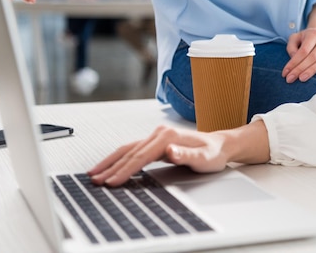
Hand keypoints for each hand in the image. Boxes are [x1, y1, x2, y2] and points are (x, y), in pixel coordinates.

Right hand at [88, 125, 228, 186]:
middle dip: (111, 167)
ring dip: (110, 162)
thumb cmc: (213, 153)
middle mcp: (160, 134)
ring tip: (95, 174)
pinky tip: (111, 166)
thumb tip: (170, 151)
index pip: (141, 156)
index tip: (113, 181)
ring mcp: (156, 137)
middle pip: (130, 151)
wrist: (221, 145)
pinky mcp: (155, 143)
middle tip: (95, 180)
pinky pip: (132, 151)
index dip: (126, 170)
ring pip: (128, 149)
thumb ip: (186, 155)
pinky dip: (119, 159)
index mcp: (168, 136)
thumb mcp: (204, 158)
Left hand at [283, 27, 315, 82]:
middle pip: (312, 56)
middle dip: (300, 69)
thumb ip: (291, 47)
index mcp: (314, 33)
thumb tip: (293, 58)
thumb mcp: (296, 38)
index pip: (303, 51)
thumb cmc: (307, 39)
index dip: (294, 63)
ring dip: (312, 70)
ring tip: (302, 78)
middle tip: (291, 79)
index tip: (285, 73)